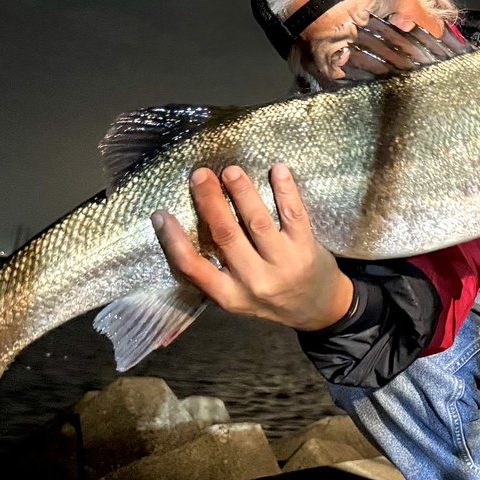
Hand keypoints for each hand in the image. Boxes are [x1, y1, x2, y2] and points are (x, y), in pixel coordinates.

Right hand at [151, 164, 353, 330]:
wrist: (319, 309)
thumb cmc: (272, 297)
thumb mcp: (238, 296)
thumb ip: (215, 270)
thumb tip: (187, 225)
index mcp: (230, 295)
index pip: (194, 268)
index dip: (173, 241)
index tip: (160, 214)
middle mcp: (255, 281)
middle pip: (225, 236)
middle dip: (210, 202)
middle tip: (200, 175)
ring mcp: (283, 264)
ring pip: (258, 223)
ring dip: (243, 193)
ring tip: (231, 171)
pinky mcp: (306, 249)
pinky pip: (294, 215)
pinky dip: (285, 191)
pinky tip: (277, 170)